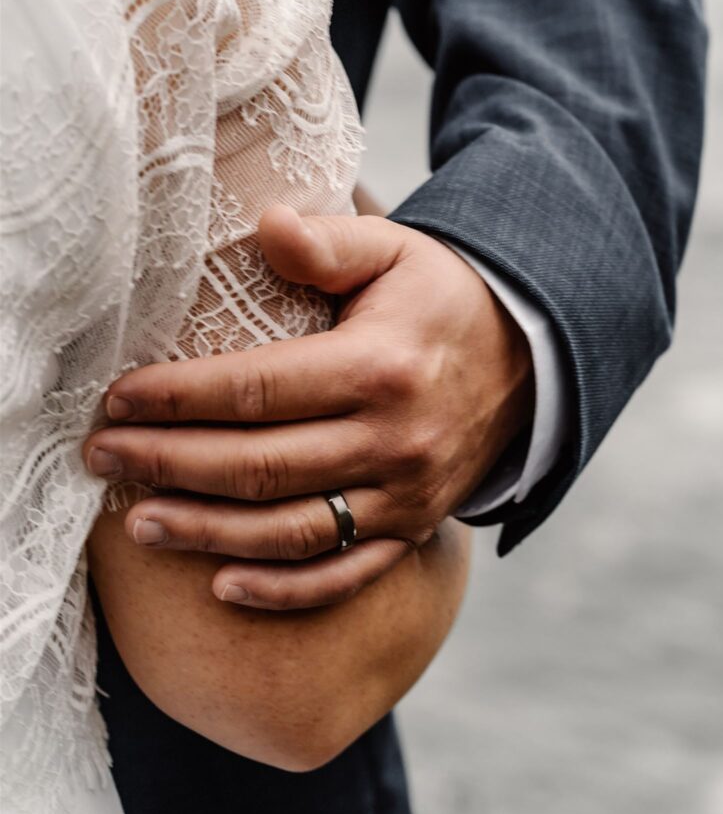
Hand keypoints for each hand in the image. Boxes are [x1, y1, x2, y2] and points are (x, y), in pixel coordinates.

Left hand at [84, 205, 532, 607]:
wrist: (526, 358)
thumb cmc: (441, 299)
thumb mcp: (396, 251)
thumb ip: (329, 243)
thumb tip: (265, 224)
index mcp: (380, 368)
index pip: (257, 390)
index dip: (180, 398)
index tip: (118, 399)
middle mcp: (394, 440)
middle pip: (261, 467)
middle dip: (170, 464)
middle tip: (103, 456)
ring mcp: (406, 495)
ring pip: (292, 531)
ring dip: (208, 533)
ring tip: (139, 523)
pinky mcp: (413, 528)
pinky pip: (345, 574)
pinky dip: (284, 589)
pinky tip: (223, 586)